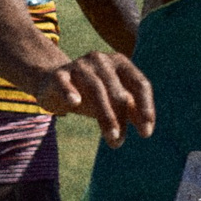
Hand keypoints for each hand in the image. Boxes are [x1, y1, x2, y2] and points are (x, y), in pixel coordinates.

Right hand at [33, 50, 155, 146]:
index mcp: (120, 63)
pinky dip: (70, 91)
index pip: (140, 84)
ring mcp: (79, 65)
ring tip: (111, 138)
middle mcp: (102, 60)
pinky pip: (64, 82)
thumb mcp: (113, 99)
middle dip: (120, 118)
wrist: (53, 82)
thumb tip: (146, 130)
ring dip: (105, 115)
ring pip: (96, 89)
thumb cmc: (91, 93)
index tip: (146, 133)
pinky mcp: (59, 74)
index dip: (145, 108)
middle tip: (118, 141)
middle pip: (117, 91)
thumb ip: (131, 110)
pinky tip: (75, 102)